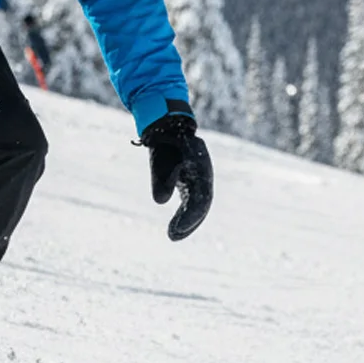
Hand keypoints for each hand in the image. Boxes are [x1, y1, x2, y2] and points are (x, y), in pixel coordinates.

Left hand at [140, 107, 213, 241]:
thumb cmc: (164, 142)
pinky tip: (176, 228)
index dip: (190, 216)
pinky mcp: (192, 182)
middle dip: (189, 222)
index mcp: (200, 167)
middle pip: (201, 204)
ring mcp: (199, 179)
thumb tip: (161, 201)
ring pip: (198, 205)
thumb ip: (160, 178)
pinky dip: (185, 215)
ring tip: (173, 235)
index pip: (200, 198)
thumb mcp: (160, 158)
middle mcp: (203, 175)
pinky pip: (192, 202)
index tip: (177, 228)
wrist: (168, 127)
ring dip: (188, 221)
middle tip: (173, 235)